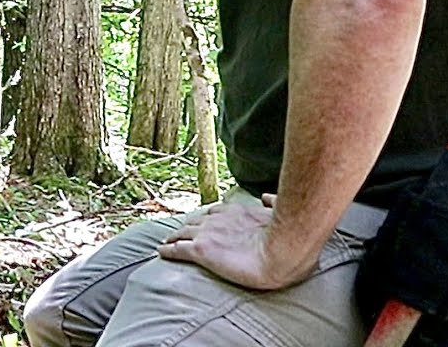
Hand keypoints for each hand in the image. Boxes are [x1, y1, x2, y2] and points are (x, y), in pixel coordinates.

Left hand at [156, 194, 319, 289]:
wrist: (283, 251)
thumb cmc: (287, 236)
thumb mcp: (280, 211)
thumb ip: (273, 202)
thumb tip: (268, 196)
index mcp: (235, 211)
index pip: (215, 212)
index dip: (207, 219)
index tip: (203, 223)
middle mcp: (217, 218)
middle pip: (195, 221)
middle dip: (188, 226)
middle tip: (181, 234)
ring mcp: (206, 234)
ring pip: (182, 233)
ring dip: (173, 237)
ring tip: (166, 242)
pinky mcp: (201, 251)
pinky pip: (177, 249)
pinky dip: (167, 250)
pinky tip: (160, 252)